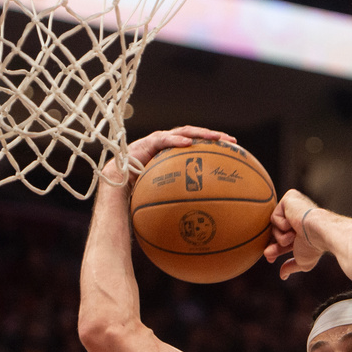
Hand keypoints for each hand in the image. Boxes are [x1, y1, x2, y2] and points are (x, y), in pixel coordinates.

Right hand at [103, 126, 235, 187]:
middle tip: (231, 141)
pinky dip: (176, 140)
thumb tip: (207, 219)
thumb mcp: (168, 196)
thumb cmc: (141, 196)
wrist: (117, 190)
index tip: (234, 150)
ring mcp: (156, 142)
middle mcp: (167, 145)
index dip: (215, 146)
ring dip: (199, 133)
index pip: (198, 146)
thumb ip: (184, 200)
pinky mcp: (145, 143)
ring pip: (181, 132)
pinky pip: (163, 140)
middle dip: (213, 136)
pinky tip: (189, 143)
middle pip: (194, 136)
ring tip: (214, 137)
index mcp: (174, 155)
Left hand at [264, 189, 326, 279]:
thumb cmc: (315, 247)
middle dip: (272, 245)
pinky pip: (274, 215)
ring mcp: (293, 206)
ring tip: (294, 236)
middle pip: (275, 231)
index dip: (275, 248)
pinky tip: (294, 224)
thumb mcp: (302, 261)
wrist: (320, 232)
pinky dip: (282, 224)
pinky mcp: (290, 198)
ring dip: (281, 236)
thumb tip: (283, 275)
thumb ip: (291, 266)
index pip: (282, 237)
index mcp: (301, 227)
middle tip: (269, 255)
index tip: (270, 258)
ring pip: (273, 225)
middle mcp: (297, 215)